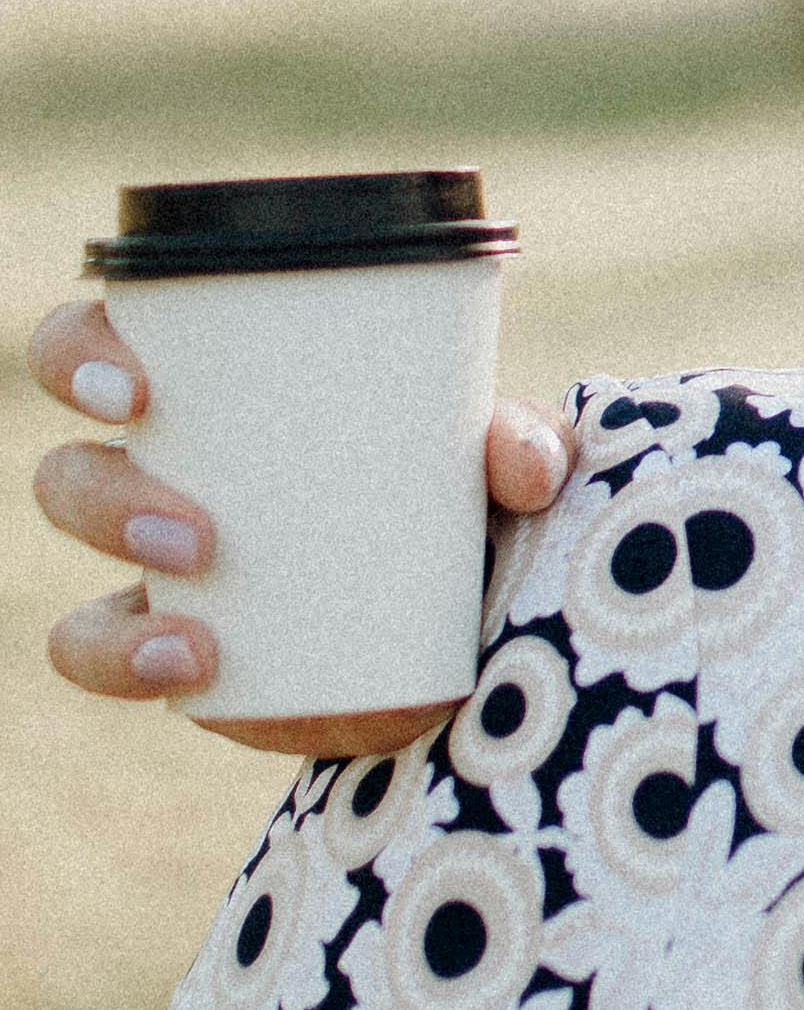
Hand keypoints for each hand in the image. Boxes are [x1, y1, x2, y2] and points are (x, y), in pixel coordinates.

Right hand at [27, 292, 570, 748]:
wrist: (474, 634)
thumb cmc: (467, 509)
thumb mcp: (504, 471)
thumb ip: (527, 448)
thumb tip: (520, 463)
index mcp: (218, 395)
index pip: (102, 347)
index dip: (81, 354)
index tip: (138, 388)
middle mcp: (169, 476)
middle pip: (71, 466)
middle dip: (103, 495)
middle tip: (196, 532)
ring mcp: (161, 571)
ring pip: (83, 569)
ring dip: (124, 583)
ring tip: (204, 598)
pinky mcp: (178, 650)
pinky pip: (107, 652)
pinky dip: (128, 656)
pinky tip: (190, 662)